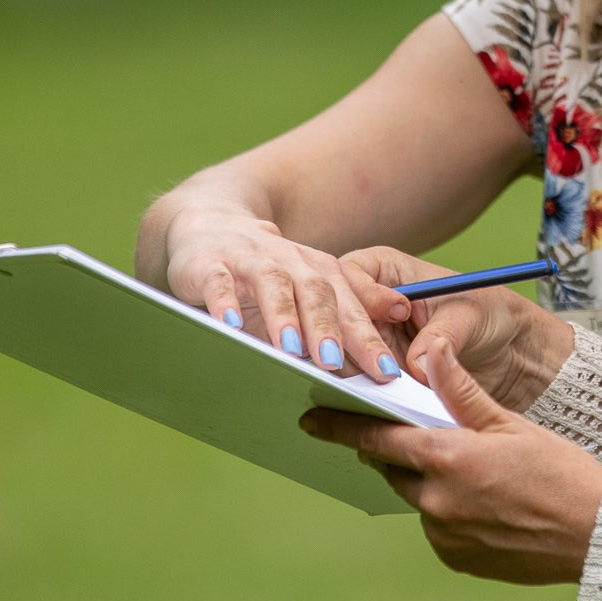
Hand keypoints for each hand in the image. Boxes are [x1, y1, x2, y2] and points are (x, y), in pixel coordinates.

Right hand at [158, 205, 404, 381]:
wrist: (212, 227)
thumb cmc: (270, 271)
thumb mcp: (313, 288)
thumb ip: (350, 313)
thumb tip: (390, 343)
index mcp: (321, 272)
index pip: (351, 307)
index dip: (369, 339)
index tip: (386, 373)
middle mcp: (291, 263)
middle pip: (316, 294)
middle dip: (328, 329)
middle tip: (337, 364)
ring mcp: (251, 261)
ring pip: (273, 286)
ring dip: (283, 317)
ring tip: (291, 350)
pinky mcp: (211, 264)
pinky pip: (219, 282)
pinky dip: (223, 301)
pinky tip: (229, 324)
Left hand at [301, 350, 601, 584]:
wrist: (596, 534)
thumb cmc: (562, 471)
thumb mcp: (512, 423)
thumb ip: (461, 393)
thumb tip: (430, 354)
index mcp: (446, 458)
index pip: (376, 438)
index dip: (341, 427)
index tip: (311, 420)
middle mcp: (436, 500)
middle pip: (394, 469)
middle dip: (399, 451)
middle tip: (420, 436)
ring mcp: (444, 535)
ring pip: (418, 499)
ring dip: (431, 482)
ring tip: (479, 474)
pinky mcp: (457, 560)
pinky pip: (439, 529)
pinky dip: (450, 513)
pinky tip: (488, 504)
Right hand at [339, 246, 576, 411]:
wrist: (510, 355)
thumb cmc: (491, 316)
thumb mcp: (469, 316)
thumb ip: (439, 337)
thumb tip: (413, 366)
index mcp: (390, 271)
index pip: (352, 272)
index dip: (364, 291)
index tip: (394, 311)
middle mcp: (371, 304)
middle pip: (336, 316)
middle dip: (349, 340)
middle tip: (375, 365)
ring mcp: (371, 340)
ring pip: (342, 354)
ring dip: (354, 371)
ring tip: (376, 387)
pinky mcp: (376, 373)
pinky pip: (360, 382)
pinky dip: (365, 392)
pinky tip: (376, 402)